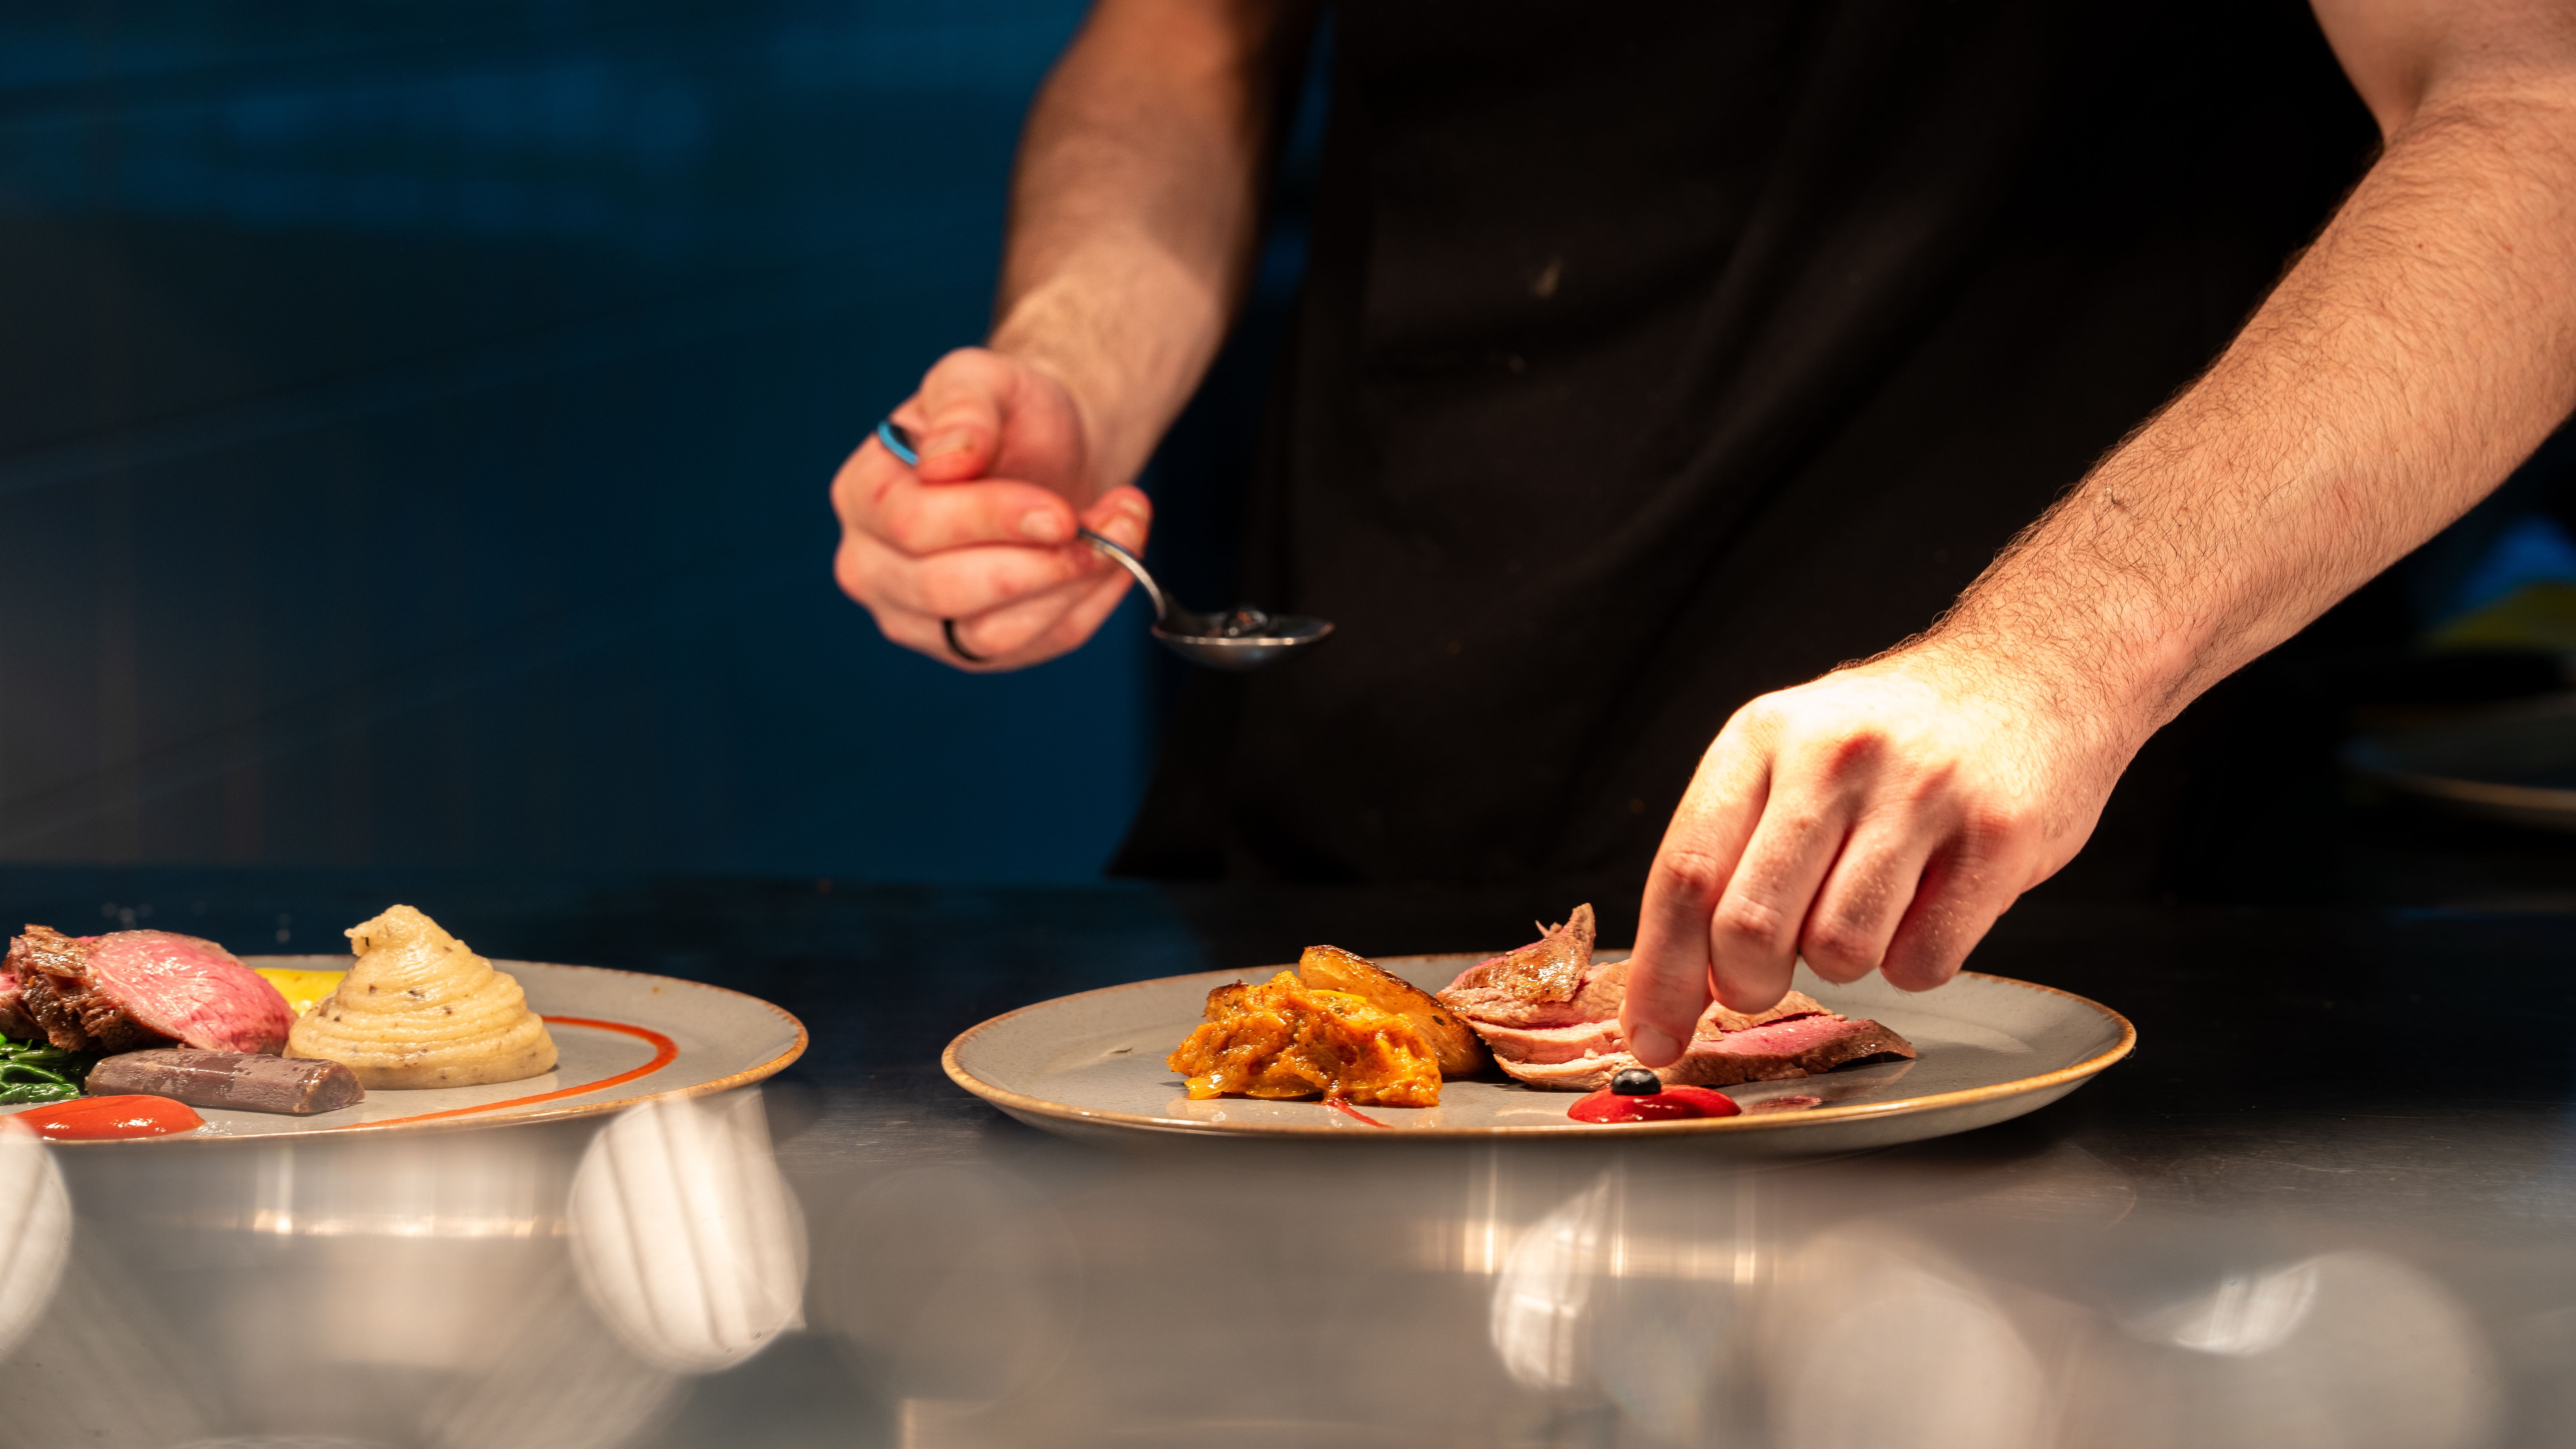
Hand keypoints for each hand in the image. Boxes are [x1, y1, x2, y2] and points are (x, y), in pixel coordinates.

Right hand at [831, 347, 1151, 669]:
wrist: (1042, 454)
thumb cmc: (1004, 416)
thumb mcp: (985, 378)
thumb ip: (964, 406)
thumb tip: (946, 460)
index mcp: (862, 495)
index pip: (915, 526)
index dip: (993, 521)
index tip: (1061, 512)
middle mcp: (871, 568)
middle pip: (946, 591)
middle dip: (1043, 563)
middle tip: (1118, 522)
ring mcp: (916, 620)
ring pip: (992, 635)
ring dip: (1074, 587)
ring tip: (1126, 531)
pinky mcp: (968, 651)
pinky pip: (1032, 648)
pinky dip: (1086, 607)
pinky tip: (1116, 563)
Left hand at [1617, 645, 2126, 1065]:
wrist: (2031, 673)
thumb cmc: (1891, 739)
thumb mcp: (1787, 758)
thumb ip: (1726, 853)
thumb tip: (1669, 984)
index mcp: (1760, 738)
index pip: (1684, 874)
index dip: (1661, 975)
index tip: (1652, 1039)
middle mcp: (1832, 756)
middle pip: (1749, 927)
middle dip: (1747, 982)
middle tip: (1766, 975)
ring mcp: (1919, 794)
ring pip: (1837, 954)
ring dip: (1841, 962)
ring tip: (1866, 904)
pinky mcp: (1995, 838)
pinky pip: (1921, 963)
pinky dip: (1913, 961)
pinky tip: (1926, 904)